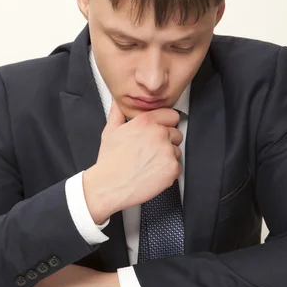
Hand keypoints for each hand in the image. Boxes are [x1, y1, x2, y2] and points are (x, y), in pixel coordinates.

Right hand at [83, 101, 182, 223]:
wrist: (109, 186)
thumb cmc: (109, 161)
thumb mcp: (110, 131)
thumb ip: (118, 112)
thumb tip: (118, 101)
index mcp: (146, 121)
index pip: (172, 115)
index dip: (165, 124)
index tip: (159, 132)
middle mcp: (159, 133)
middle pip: (177, 133)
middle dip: (167, 141)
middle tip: (151, 152)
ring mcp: (167, 151)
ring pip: (177, 151)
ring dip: (168, 157)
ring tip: (149, 163)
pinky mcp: (172, 168)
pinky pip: (177, 167)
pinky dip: (168, 172)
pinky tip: (153, 173)